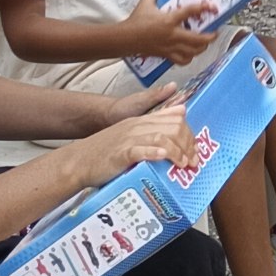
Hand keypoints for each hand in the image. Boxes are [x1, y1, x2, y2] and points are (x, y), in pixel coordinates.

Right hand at [71, 102, 198, 187]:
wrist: (79, 161)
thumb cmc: (105, 152)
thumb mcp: (131, 134)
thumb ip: (153, 125)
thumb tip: (180, 112)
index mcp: (141, 121)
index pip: (174, 120)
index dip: (190, 135)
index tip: (196, 151)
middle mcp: (137, 126)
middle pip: (172, 127)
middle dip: (188, 144)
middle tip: (194, 161)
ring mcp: (129, 139)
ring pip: (161, 137)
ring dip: (177, 150)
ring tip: (184, 163)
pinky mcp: (121, 153)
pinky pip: (140, 149)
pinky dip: (155, 151)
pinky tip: (164, 155)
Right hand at [121, 0, 215, 65]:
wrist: (126, 39)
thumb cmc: (136, 20)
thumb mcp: (146, 1)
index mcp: (169, 20)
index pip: (190, 12)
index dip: (203, 8)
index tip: (211, 6)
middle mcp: (172, 35)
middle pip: (198, 39)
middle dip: (210, 36)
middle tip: (215, 32)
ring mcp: (170, 47)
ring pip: (192, 52)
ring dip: (202, 48)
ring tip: (205, 43)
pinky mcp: (166, 55)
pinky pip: (181, 60)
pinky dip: (189, 58)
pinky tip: (190, 54)